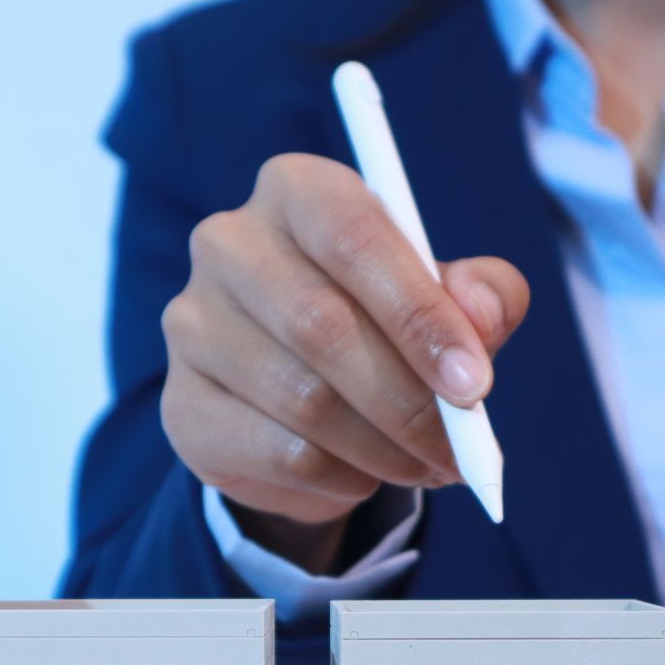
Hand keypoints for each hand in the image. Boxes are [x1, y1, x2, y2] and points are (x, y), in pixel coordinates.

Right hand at [161, 152, 529, 571]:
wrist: (292, 407)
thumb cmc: (378, 330)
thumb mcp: (444, 304)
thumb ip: (480, 296)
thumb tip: (481, 311)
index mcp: (297, 191)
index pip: (355, 238)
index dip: (420, 313)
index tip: (473, 383)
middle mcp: (228, 243)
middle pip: (324, 325)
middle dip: (409, 401)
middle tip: (460, 449)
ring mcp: (192, 324)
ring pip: (304, 400)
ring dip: (384, 448)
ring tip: (428, 466)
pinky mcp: (183, 403)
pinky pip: (279, 450)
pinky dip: (341, 474)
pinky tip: (364, 472)